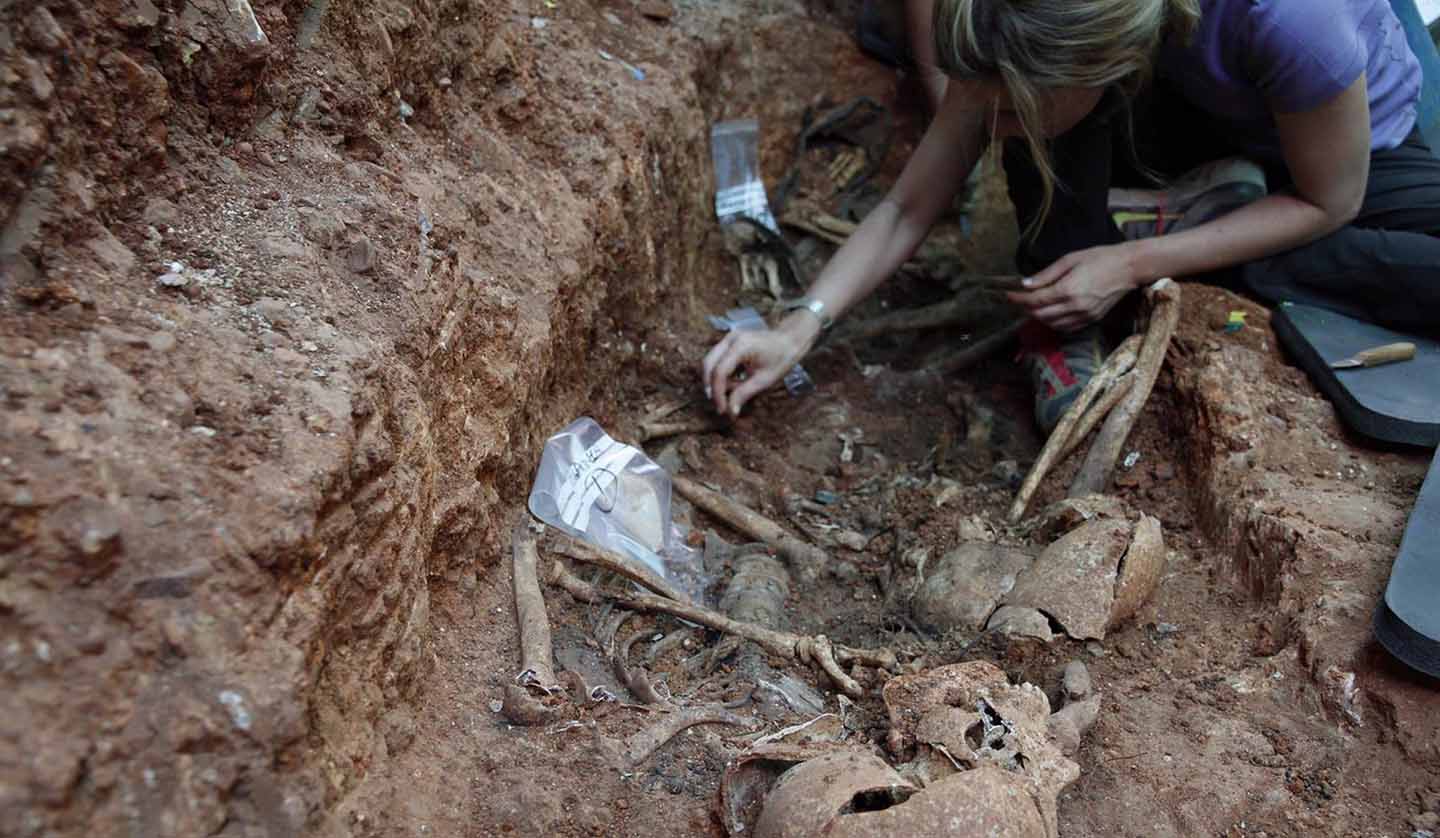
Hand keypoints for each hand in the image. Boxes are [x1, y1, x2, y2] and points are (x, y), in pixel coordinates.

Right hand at [701, 315, 817, 417]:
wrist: (789, 340)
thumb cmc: (781, 358)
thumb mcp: (764, 380)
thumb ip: (744, 394)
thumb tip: (730, 411)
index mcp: (741, 346)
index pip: (720, 372)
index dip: (718, 394)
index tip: (722, 410)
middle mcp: (731, 339)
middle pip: (708, 365)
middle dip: (711, 387)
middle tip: (720, 405)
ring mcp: (729, 338)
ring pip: (710, 362)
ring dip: (715, 381)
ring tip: (733, 391)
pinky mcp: (729, 342)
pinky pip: (717, 359)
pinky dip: (720, 374)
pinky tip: (735, 382)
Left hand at [1007, 244, 1141, 331]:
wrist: (1130, 267)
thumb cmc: (1100, 258)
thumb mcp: (1070, 260)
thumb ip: (1046, 275)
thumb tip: (1025, 284)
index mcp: (1068, 289)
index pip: (1035, 300)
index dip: (1018, 299)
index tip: (1008, 294)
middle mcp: (1075, 306)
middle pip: (1040, 315)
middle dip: (1026, 308)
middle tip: (1019, 299)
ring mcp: (1084, 315)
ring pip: (1052, 324)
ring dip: (1038, 317)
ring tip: (1033, 306)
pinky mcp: (1092, 320)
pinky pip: (1066, 327)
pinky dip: (1054, 323)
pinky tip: (1050, 313)